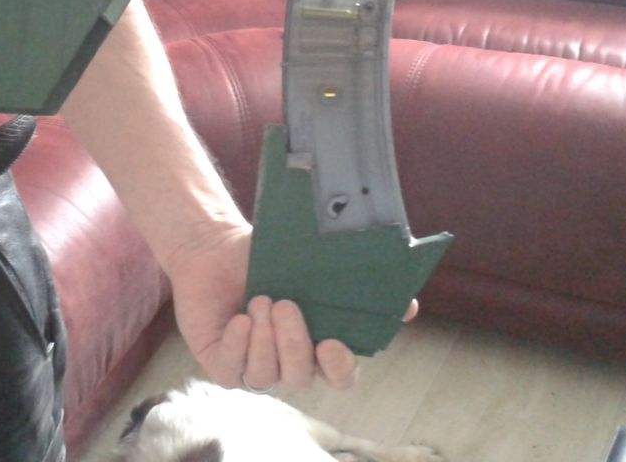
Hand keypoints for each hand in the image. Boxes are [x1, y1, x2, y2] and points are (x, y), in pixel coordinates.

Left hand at [164, 222, 419, 392]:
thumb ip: (359, 284)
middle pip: (301, 377)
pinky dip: (238, 345)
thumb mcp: (316, 266)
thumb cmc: (267, 258)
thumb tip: (409, 307)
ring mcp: (254, 366)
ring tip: (259, 300)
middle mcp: (288, 362)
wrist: (216, 248)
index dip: (340, 368)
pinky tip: (239, 319)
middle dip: (293, 343)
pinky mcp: (222, 365)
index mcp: (317, 345)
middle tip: (285, 304)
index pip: (340, 376)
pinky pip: (234, 372)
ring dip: (264, 338)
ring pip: (266, 375)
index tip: (333, 344)